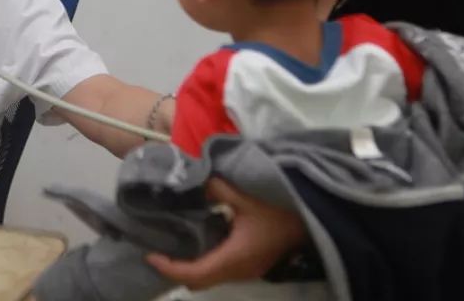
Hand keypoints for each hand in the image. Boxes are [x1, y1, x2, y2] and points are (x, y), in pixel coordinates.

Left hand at [145, 178, 306, 290]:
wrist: (313, 221)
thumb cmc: (281, 210)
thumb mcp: (247, 196)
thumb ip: (218, 190)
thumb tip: (196, 183)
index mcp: (234, 258)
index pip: (194, 273)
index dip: (169, 267)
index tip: (150, 255)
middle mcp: (238, 271)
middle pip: (199, 281)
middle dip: (175, 270)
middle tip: (156, 250)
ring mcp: (246, 271)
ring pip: (210, 278)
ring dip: (190, 267)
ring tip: (172, 244)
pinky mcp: (251, 265)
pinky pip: (220, 270)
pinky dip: (203, 262)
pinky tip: (197, 240)